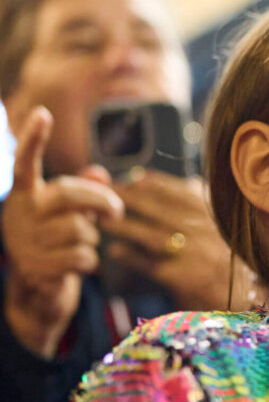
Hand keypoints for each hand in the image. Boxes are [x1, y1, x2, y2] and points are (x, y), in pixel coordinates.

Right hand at [2, 106, 123, 358]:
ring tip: (81, 246)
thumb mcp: (72, 212)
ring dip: (92, 239)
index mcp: (26, 195)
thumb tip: (99, 173)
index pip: (26, 162)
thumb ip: (85, 190)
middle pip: (69, 194)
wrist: (40, 288)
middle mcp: (19, 214)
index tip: (43, 113)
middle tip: (116, 211)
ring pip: (80, 229)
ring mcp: (25, 242)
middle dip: (101, 201)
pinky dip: (90, 262)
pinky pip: (82, 256)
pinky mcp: (36, 267)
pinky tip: (78, 265)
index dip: (34, 138)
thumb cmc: (60, 239)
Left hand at [102, 170, 263, 311]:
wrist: (249, 301)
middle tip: (105, 192)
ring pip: (152, 235)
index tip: (135, 177)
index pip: (181, 192)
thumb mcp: (227, 231)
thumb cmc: (234, 265)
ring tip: (103, 220)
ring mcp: (195, 254)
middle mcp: (207, 231)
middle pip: (161, 209)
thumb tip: (192, 181)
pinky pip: (149, 264)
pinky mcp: (183, 278)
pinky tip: (115, 252)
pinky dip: (130, 257)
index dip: (156, 183)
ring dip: (125, 226)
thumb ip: (208, 209)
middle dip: (130, 198)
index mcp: (217, 217)